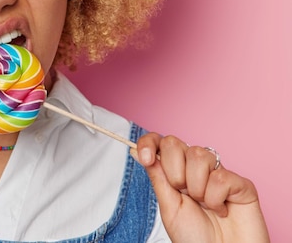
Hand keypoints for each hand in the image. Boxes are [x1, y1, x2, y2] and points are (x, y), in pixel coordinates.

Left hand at [135, 133, 268, 242]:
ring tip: (204, 205)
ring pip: (198, 155)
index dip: (149, 143)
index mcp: (177, 172)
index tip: (145, 157)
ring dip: (195, 187)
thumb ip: (157, 176)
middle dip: (173, 172)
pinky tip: (222, 211)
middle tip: (183, 195)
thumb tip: (136, 151)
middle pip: (175, 143)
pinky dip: (215, 199)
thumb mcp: (168, 205)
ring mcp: (219, 173)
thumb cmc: (194, 238)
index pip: (160, 143)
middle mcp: (197, 168)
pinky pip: (220, 177)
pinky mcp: (241, 183)